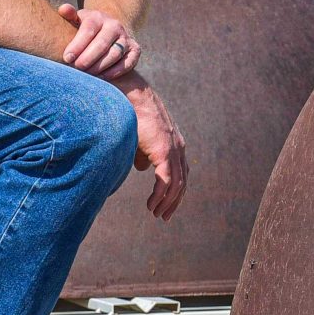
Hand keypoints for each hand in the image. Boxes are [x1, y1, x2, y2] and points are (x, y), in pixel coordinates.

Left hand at [58, 3, 140, 80]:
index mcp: (98, 17)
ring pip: (114, 54)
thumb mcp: (77, 20)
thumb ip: (69, 15)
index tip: (67, 58)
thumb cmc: (86, 30)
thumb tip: (63, 9)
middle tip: (76, 68)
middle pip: (102, 43)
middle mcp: (115, 26)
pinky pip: (127, 63)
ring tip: (87, 74)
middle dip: (88, 58)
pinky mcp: (135, 50)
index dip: (77, 45)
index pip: (88, 30)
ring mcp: (126, 38)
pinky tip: (101, 77)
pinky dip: (114, 72)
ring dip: (100, 66)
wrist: (108, 33)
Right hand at [115, 74, 186, 219]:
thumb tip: (142, 168)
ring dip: (167, 202)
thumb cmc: (132, 116)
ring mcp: (173, 150)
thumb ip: (143, 154)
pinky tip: (152, 205)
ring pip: (176, 185)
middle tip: (164, 216)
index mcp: (175, 145)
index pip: (181, 173)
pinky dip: (160, 196)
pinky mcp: (164, 152)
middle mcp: (178, 149)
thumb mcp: (140, 140)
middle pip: (182, 182)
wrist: (131, 98)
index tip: (166, 205)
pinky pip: (165, 181)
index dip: (175, 191)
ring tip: (156, 213)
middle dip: (174, 202)